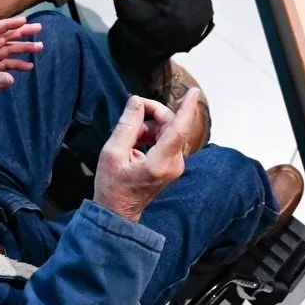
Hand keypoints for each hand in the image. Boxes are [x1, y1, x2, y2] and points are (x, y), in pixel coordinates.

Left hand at [0, 16, 43, 112]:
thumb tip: (11, 79)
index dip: (7, 25)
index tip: (23, 21)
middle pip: (1, 38)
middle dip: (19, 33)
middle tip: (38, 28)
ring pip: (5, 50)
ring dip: (21, 48)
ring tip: (39, 47)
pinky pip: (4, 64)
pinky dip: (16, 64)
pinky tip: (28, 65)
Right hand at [93, 90, 200, 221]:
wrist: (118, 212)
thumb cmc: (112, 186)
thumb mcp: (111, 153)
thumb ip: (127, 125)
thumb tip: (137, 101)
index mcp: (159, 163)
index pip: (179, 130)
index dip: (187, 108)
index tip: (193, 91)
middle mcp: (174, 164)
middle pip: (172, 126)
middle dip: (153, 115)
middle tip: (131, 114)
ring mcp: (175, 166)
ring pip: (169, 131)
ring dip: (149, 126)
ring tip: (129, 138)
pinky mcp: (173, 165)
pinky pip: (166, 140)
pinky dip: (152, 135)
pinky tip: (136, 143)